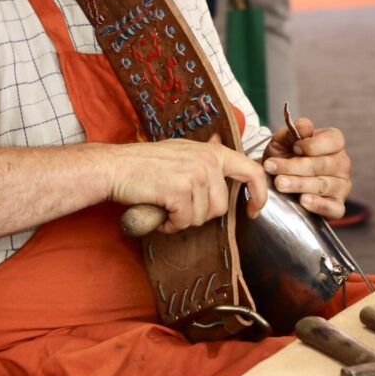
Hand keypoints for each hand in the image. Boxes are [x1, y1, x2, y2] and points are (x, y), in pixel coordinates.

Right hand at [108, 135, 268, 233]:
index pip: (252, 171)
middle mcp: (208, 160)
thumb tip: (226, 159)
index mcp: (213, 151)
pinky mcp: (180, 189)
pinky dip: (170, 224)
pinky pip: (184, 221)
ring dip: (182, 219)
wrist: (115, 167)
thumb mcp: (183, 152)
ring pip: (202, 216)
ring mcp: (195, 174)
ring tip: (165, 205)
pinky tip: (159, 212)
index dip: (259, 194)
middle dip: (200, 214)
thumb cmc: (145, 164)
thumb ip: (206, 159)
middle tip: (178, 206)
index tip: (253, 211)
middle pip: (221, 206)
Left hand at [262, 116, 351, 218]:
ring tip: (280, 184)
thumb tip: (305, 127)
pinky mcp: (338, 206)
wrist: (275, 178)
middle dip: (295, 167)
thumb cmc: (284, 154)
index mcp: (334, 142)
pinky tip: (303, 201)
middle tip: (273, 168)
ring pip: (323, 185)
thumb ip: (294, 130)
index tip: (293, 148)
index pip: (332, 141)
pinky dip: (318, 205)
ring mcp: (342, 185)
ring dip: (299, 184)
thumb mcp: (283, 139)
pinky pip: (333, 208)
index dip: (312, 145)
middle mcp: (342, 163)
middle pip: (323, 165)